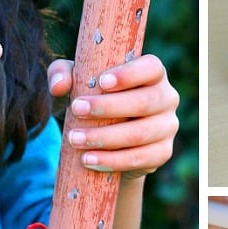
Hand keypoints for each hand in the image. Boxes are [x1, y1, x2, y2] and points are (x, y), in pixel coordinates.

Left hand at [48, 54, 179, 179]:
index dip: (130, 74)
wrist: (109, 139)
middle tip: (77, 110)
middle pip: (144, 102)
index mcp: (153, 74)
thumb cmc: (95, 99)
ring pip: (140, 133)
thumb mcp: (78, 82)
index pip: (151, 67)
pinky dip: (113, 161)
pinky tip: (89, 160)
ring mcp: (168, 126)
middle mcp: (167, 97)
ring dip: (105, 138)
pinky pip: (141, 158)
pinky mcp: (162, 152)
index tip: (101, 82)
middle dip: (108, 107)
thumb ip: (63, 75)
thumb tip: (59, 87)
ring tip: (75, 139)